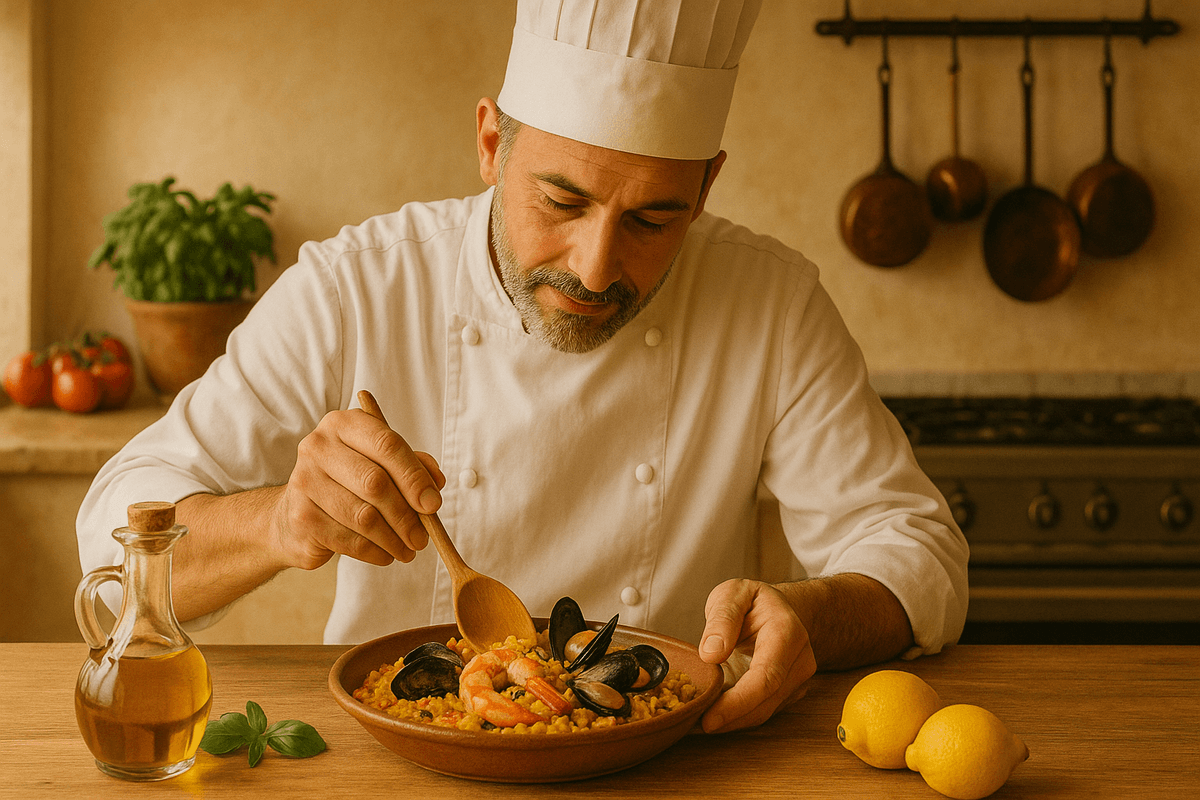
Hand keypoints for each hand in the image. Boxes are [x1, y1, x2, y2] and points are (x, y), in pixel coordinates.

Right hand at [270, 407, 444, 570]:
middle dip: (406, 515)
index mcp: (343, 424)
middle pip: (375, 483)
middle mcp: (318, 447)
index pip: (388, 445)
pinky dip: (375, 552)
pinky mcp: (300, 517)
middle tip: (422, 537)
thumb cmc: (347, 482)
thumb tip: (435, 485)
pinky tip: (385, 554)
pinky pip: (349, 541)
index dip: (415, 477)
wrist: (295, 512)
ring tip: (408, 549)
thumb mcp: (380, 463)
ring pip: (363, 517)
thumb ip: (412, 466)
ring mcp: (304, 482)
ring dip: (393, 539)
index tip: (433, 504)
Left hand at [697, 578, 815, 733]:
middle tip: (692, 725)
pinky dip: (737, 717)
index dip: (739, 703)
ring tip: (696, 721)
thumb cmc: (753, 601)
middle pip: (766, 702)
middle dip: (730, 718)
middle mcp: (800, 660)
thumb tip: (711, 654)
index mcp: (787, 633)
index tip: (710, 719)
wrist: (781, 609)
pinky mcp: (788, 693)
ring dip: (731, 721)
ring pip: (764, 712)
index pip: (766, 677)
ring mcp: (798, 680)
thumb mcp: (732, 594)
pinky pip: (762, 710)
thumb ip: (722, 620)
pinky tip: (713, 715)